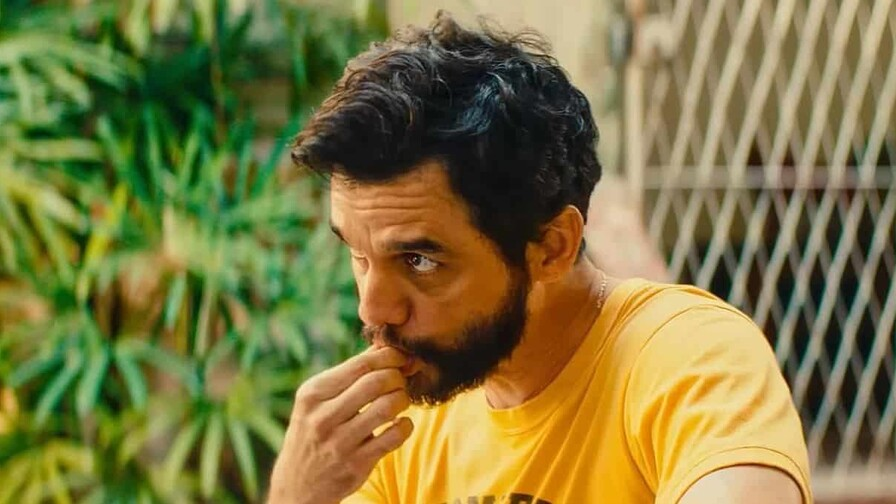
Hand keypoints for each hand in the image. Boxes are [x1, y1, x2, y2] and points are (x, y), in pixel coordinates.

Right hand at [267, 347, 413, 503]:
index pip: (360, 365)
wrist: (298, 485)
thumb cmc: (315, 430)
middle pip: (377, 382)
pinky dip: (405, 425)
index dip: (388, 356)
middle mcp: (322, 418)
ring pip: (388, 407)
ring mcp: (340, 443)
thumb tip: (386, 347)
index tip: (399, 357)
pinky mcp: (357, 465)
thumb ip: (350, 374)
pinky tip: (400, 424)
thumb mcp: (318, 400)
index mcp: (312, 394)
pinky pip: (395, 436)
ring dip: (403, 399)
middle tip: (401, 380)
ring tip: (400, 400)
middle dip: (398, 376)